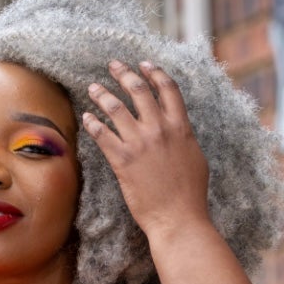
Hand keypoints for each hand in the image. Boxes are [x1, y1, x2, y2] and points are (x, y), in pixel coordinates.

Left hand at [83, 61, 209, 242]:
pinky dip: (93, 123)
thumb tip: (178, 128)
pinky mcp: (123, 161)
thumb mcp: (195, 157)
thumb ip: (184, 137)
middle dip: (124, 73)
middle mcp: (160, 129)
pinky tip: (87, 118)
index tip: (144, 64)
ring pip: (116, 108)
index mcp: (180, 127)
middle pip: (138, 90)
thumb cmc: (190, 194)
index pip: (167, 89)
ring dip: (102, 94)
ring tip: (93, 88)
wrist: (178, 218)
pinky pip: (102, 135)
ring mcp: (140, 144)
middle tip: (113, 66)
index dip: (154, 72)